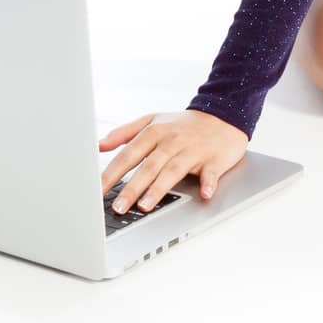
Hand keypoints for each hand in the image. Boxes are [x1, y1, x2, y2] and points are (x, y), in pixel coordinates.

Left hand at [99, 110, 249, 213]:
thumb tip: (99, 145)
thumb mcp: (152, 120)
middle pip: (149, 166)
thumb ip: (124, 132)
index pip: (129, 154)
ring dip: (159, 188)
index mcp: (155, 132)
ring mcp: (193, 150)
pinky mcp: (214, 159)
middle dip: (132, 187)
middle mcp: (172, 141)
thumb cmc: (184, 124)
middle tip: (118, 206)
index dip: (112, 173)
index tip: (98, 190)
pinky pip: (211, 172)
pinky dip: (208, 183)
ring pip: (173, 170)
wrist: (224, 115)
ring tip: (145, 205)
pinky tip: (204, 193)